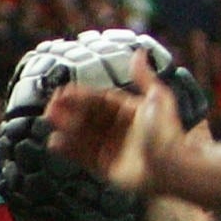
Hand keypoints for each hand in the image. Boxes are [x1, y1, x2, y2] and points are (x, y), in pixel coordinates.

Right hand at [44, 57, 182, 195]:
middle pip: (89, 117)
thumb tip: (138, 52)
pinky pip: (84, 156)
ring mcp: (112, 149)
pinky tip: (55, 142)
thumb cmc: (166, 132)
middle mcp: (119, 129)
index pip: (100, 100)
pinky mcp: (107, 168)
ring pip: (84, 136)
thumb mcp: (158, 98)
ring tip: (49, 122)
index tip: (63, 92)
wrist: (171, 167)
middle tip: (51, 107)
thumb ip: (145, 77)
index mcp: (130, 111)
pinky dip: (69, 149)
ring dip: (66, 128)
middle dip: (69, 112)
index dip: (82, 96)